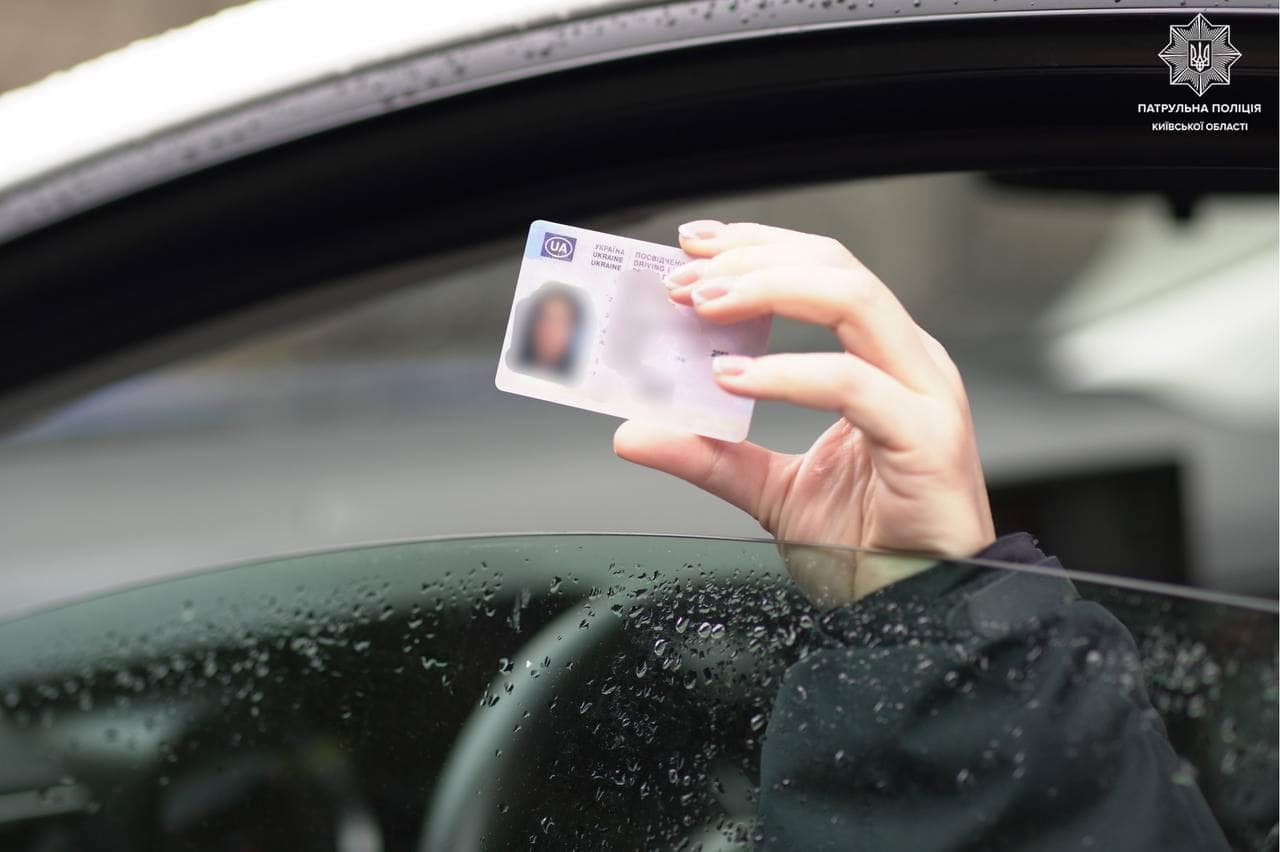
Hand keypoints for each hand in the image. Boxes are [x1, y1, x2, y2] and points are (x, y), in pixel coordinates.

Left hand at [613, 220, 994, 605]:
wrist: (919, 606)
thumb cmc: (869, 544)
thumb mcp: (771, 489)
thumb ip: (709, 454)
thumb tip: (634, 432)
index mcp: (880, 359)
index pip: (820, 270)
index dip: (756, 246)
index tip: (690, 245)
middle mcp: (907, 362)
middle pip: (835, 267)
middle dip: (751, 260)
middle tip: (682, 277)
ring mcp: (923, 393)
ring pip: (852, 299)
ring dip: (768, 290)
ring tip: (703, 306)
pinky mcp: (927, 436)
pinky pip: (851, 383)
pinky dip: (787, 372)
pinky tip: (734, 379)